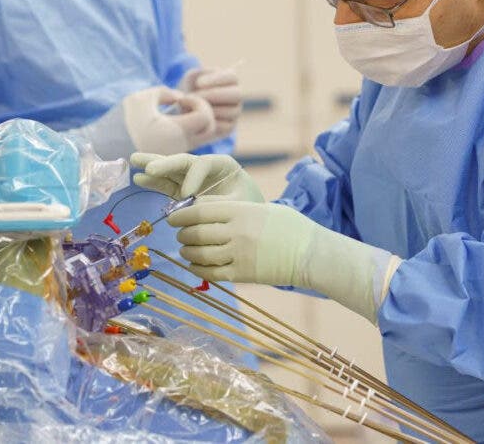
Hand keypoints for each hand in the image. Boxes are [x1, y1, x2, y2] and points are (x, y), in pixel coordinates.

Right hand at [123, 86, 217, 154]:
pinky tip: (171, 121)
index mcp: (176, 132)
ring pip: (203, 136)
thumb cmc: (122, 122)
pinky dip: (189, 128)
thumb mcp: (140, 99)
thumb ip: (164, 92)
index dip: (199, 103)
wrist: (107, 149)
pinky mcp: (174, 156)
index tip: (182, 101)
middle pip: (211, 129)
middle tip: (185, 106)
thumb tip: (179, 98)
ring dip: (197, 120)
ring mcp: (179, 153)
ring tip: (178, 112)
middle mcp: (182, 146)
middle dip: (204, 112)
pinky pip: (192, 140)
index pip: (206, 117)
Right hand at [130, 152, 262, 201]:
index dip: (193, 177)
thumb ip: (218, 203)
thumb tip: (192, 204)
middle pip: (183, 161)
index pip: (203, 164)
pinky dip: (154, 182)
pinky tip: (139, 178)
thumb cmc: (249, 206)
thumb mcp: (240, 204)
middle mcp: (205, 168)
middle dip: (165, 163)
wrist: (251, 219)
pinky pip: (167, 184)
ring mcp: (193, 179)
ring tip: (134, 159)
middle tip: (147, 166)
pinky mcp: (184, 192)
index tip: (187, 194)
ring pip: (171, 170)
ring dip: (153, 166)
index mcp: (223, 165)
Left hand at [168, 201, 401, 322]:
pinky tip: (195, 265)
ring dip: (187, 251)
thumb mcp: (263, 209)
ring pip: (199, 254)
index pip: (200, 212)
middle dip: (183, 234)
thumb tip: (206, 212)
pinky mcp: (241, 274)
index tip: (173, 218)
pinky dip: (197, 268)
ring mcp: (238, 255)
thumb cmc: (290, 227)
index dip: (182, 215)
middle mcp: (236, 232)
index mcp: (241, 212)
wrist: (310, 253)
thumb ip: (235, 211)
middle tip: (180, 234)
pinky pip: (210, 272)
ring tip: (186, 249)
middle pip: (196, 233)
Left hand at [179, 67, 242, 140]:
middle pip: (237, 94)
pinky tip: (198, 119)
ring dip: (211, 110)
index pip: (232, 77)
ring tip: (195, 108)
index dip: (216, 79)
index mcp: (230, 80)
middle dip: (215, 95)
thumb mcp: (190, 78)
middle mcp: (237, 96)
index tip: (198, 83)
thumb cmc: (189, 90)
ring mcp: (235, 112)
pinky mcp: (230, 127)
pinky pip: (225, 126)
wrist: (184, 110)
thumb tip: (203, 86)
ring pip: (232, 111)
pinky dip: (210, 123)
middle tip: (197, 97)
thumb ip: (198, 74)